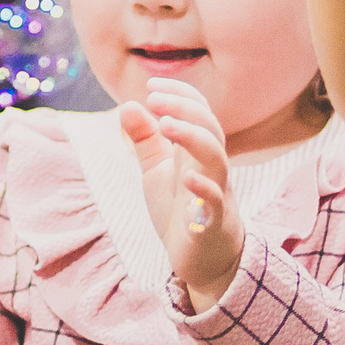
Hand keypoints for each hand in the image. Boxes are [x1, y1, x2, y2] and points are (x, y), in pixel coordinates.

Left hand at [119, 79, 240, 308]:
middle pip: (210, 127)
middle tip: (154, 98)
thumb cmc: (180, 209)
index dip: (180, 93)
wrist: (202, 259)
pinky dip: (204, 187)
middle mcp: (210, 167)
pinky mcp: (212, 222)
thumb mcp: (156, 171)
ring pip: (216, 157)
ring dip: (192, 137)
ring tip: (165, 123)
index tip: (151, 85)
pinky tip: (186, 176)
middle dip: (184, 108)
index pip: (200, 111)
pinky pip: (214, 202)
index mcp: (197, 152)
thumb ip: (144, 140)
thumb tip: (127, 105)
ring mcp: (215, 193)